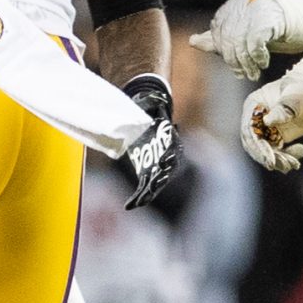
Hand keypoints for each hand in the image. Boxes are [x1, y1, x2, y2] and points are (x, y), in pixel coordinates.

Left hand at [119, 74, 179, 207]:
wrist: (150, 125)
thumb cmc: (153, 116)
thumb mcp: (154, 108)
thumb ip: (155, 105)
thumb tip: (155, 97)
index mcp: (172, 144)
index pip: (173, 152)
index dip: (169, 157)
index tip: (164, 161)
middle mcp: (168, 160)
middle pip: (165, 172)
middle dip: (159, 180)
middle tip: (152, 186)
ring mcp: (158, 170)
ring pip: (154, 185)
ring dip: (147, 194)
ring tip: (138, 203)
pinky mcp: (147, 175)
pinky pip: (144, 189)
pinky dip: (138, 198)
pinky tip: (129, 206)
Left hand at [200, 0, 290, 79]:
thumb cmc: (279, 28)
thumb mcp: (247, 35)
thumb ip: (222, 39)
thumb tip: (192, 42)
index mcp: (235, 2)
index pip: (218, 30)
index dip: (224, 51)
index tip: (235, 68)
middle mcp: (244, 0)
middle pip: (227, 37)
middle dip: (234, 60)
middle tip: (244, 74)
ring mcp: (257, 5)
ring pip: (240, 41)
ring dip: (246, 62)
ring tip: (254, 72)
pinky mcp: (272, 14)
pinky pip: (255, 40)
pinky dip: (257, 55)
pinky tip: (264, 62)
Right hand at [238, 67, 302, 172]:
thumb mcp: (296, 98)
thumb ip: (283, 109)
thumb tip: (267, 122)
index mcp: (254, 104)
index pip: (249, 129)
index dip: (257, 146)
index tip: (270, 160)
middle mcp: (255, 118)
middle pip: (254, 144)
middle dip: (268, 157)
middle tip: (283, 166)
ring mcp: (265, 128)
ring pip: (265, 151)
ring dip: (278, 160)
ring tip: (294, 164)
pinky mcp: (276, 137)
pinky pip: (276, 153)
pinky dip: (286, 158)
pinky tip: (300, 155)